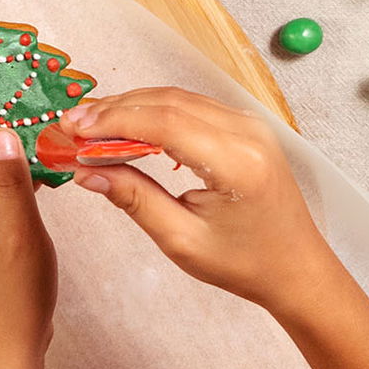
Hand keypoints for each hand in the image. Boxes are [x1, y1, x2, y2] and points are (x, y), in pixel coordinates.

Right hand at [65, 88, 368, 368]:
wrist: (297, 270)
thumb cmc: (244, 264)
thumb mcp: (182, 240)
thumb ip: (134, 199)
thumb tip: (86, 172)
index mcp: (236, 163)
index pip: (164, 122)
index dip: (113, 120)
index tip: (72, 128)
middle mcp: (246, 132)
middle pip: (168, 102)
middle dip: (114, 110)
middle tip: (71, 124)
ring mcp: (249, 124)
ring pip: (177, 98)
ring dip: (130, 106)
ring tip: (89, 124)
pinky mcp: (246, 126)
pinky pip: (191, 106)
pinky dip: (153, 111)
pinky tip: (126, 125)